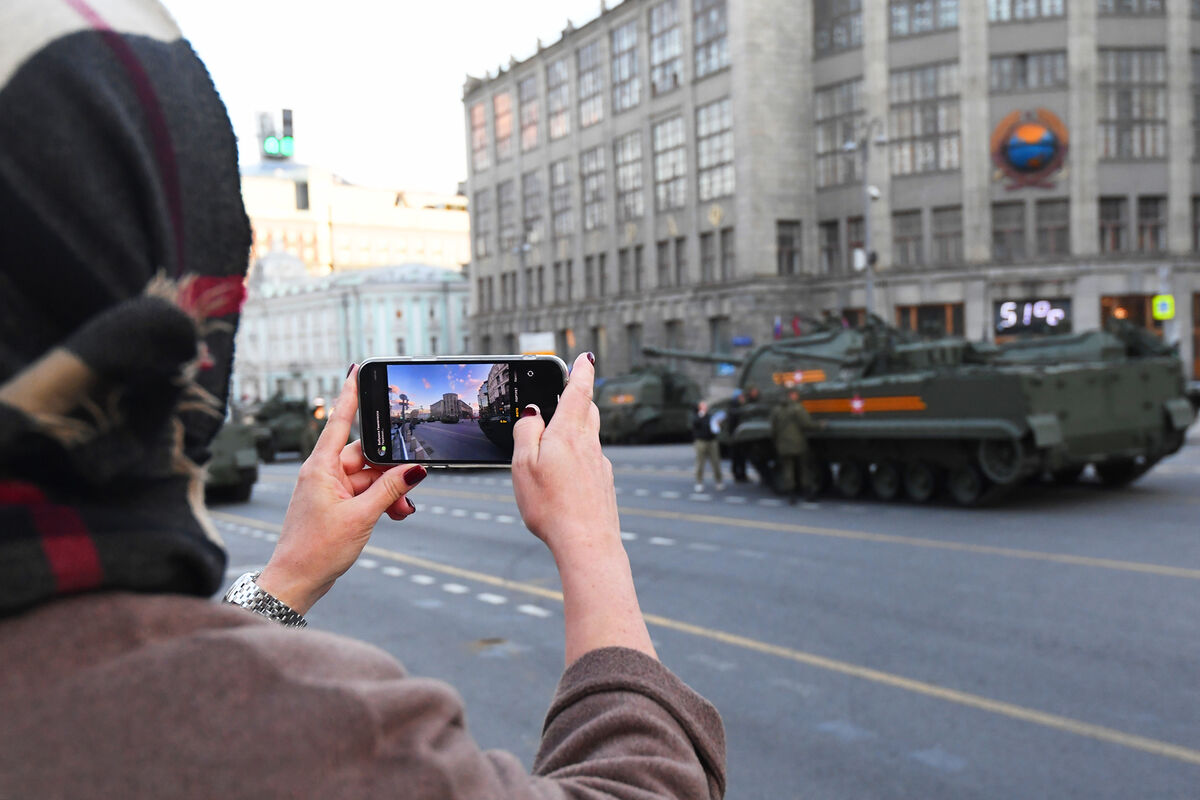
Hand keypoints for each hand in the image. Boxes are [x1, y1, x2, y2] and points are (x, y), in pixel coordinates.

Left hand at [257, 365, 426, 614]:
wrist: (296, 581)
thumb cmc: (316, 550)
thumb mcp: (361, 517)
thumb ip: (390, 489)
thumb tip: (415, 469)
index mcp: (321, 468)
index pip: (340, 421)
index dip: (350, 395)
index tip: (356, 370)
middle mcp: (323, 473)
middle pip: (366, 457)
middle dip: (391, 472)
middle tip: (409, 489)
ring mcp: (328, 490)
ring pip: (369, 478)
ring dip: (388, 492)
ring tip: (400, 511)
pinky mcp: (334, 505)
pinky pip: (364, 494)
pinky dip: (380, 502)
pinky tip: (393, 514)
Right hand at [512, 352, 655, 664]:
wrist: (588, 544)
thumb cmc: (551, 506)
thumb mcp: (524, 465)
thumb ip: (527, 432)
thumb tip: (533, 411)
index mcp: (569, 433)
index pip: (579, 391)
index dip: (581, 371)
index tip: (585, 357)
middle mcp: (590, 445)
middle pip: (587, 411)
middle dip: (579, 398)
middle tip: (569, 390)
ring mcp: (600, 466)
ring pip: (589, 437)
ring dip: (577, 428)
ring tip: (561, 433)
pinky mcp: (603, 485)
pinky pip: (590, 461)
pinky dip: (579, 456)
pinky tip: (567, 475)